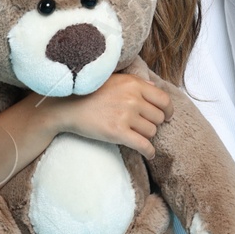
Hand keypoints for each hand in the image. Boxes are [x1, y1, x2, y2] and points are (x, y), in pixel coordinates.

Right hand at [43, 73, 168, 159]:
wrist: (66, 106)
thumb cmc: (89, 92)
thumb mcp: (114, 80)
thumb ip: (136, 82)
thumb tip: (154, 86)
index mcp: (133, 84)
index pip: (163, 99)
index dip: (168, 110)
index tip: (167, 116)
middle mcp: (132, 98)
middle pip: (158, 117)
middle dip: (154, 123)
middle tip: (144, 126)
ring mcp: (125, 115)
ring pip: (151, 132)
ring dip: (147, 136)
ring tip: (137, 135)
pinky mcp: (118, 132)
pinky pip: (143, 145)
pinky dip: (149, 152)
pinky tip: (149, 154)